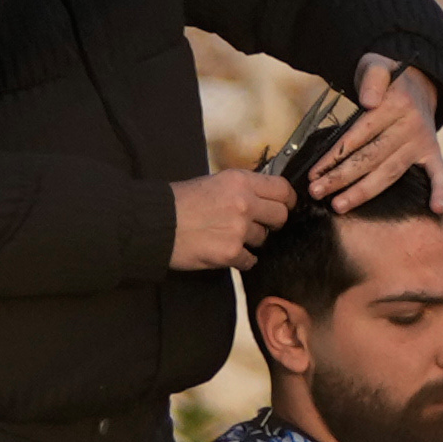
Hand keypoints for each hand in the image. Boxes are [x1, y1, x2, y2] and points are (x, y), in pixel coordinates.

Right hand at [165, 164, 293, 272]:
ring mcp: (239, 229)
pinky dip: (241, 259)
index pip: (282, 190)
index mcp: (240, 181)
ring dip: (251, 241)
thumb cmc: (180, 201)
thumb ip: (241, 188)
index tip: (283, 207)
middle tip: (256, 225)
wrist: (156, 223)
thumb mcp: (214, 182)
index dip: (286, 200)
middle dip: (272, 223)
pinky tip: (225, 252)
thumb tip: (264, 197)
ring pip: (263, 239)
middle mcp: (244, 203)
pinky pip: (250, 260)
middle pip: (280, 216)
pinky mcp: (230, 252)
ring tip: (229, 236)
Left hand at [309, 52, 442, 218]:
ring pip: (390, 173)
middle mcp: (412, 125)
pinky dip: (440, 191)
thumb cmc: (387, 81)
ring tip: (338, 205)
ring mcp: (423, 142)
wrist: (417, 84)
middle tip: (316, 192)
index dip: (334, 155)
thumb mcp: (376, 66)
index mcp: (397, 105)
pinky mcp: (432, 153)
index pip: (360, 135)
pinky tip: (436, 210)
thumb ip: (372, 78)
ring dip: (363, 192)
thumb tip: (368, 102)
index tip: (314, 172)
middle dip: (341, 177)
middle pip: (371, 158)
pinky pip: (439, 174)